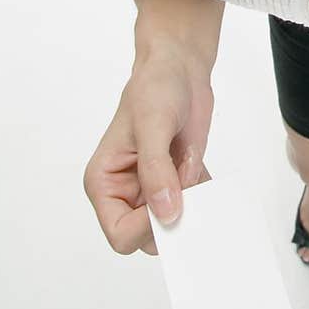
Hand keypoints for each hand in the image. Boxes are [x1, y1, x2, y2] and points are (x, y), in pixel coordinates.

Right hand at [83, 46, 214, 255]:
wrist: (178, 70)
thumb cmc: (154, 89)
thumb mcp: (152, 125)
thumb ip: (156, 170)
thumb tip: (166, 213)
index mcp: (104, 184)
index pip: (121, 235)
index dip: (147, 228)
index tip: (172, 201)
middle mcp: (125, 194)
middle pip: (149, 238)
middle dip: (174, 215)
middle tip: (187, 180)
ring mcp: (153, 192)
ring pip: (175, 225)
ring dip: (191, 201)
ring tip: (187, 160)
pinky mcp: (177, 185)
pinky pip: (195, 207)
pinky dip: (203, 192)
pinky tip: (195, 159)